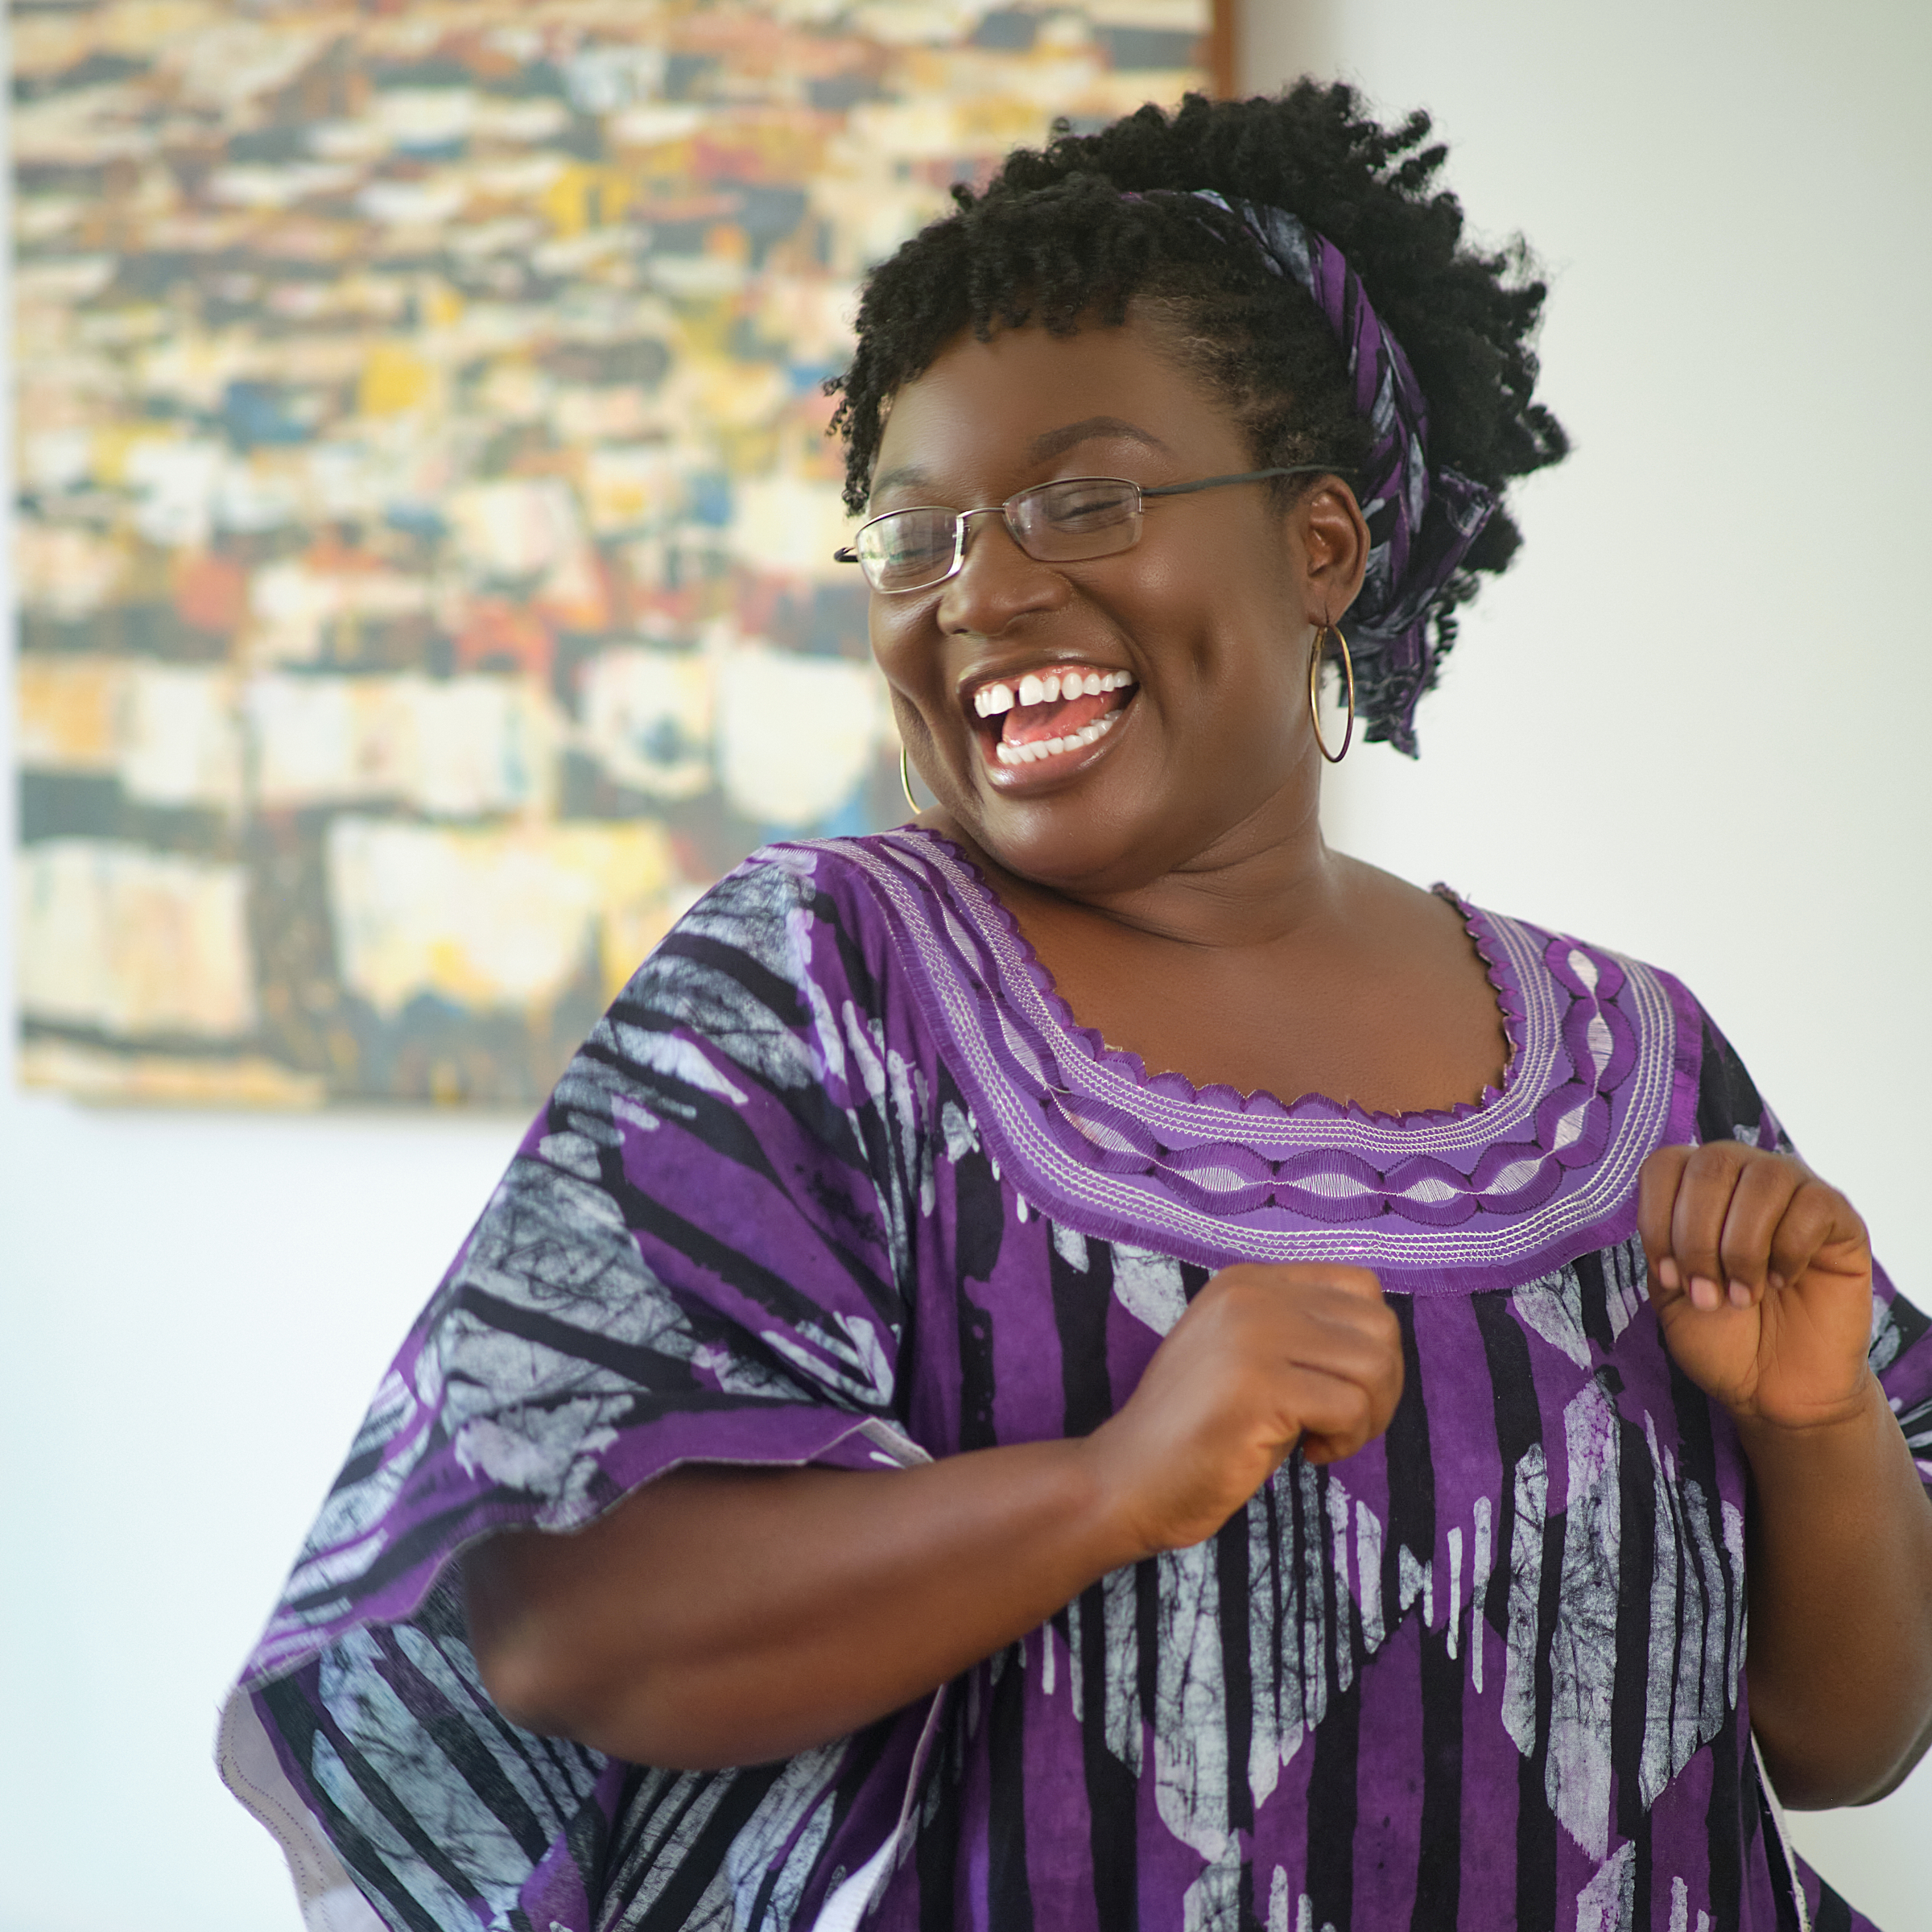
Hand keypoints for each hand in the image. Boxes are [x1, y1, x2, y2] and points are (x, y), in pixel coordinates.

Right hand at [1083, 1262, 1403, 1557]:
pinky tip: (1309, 1454)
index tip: (1340, 1390)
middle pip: (1379, 1324)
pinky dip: (1346, 1441)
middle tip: (1344, 1426)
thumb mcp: (1251, 1358)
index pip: (1360, 1286)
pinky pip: (1350, 1407)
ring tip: (1325, 1440)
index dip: (1371, 1345)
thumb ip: (1302, 1335)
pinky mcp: (1258, 1385)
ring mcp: (1253, 1335)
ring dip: (1368, 1417)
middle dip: (1382, 1386)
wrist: (1128, 1479)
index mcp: (1249, 1280)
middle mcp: (1252, 1293)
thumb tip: (1383, 1349)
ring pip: (1374, 1365)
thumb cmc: (1198, 1432)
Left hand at [1639, 1142, 1873, 1431]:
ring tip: (1743, 1297)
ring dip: (1742, 1248)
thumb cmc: (1720, 1335)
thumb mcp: (1670, 1290)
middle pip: (1710, 1165)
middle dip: (1697, 1239)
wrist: (1776, 1387)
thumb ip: (1662, 1241)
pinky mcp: (1841, 1218)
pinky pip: (1813, 1206)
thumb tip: (1665, 1205)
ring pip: (1763, 1180)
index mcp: (1695, 1185)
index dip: (1657, 1220)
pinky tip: (1784, 1282)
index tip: (1669, 1276)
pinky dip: (1789, 1251)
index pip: (1664, 1164)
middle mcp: (1745, 1174)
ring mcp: (1796, 1190)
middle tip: (1708, 1296)